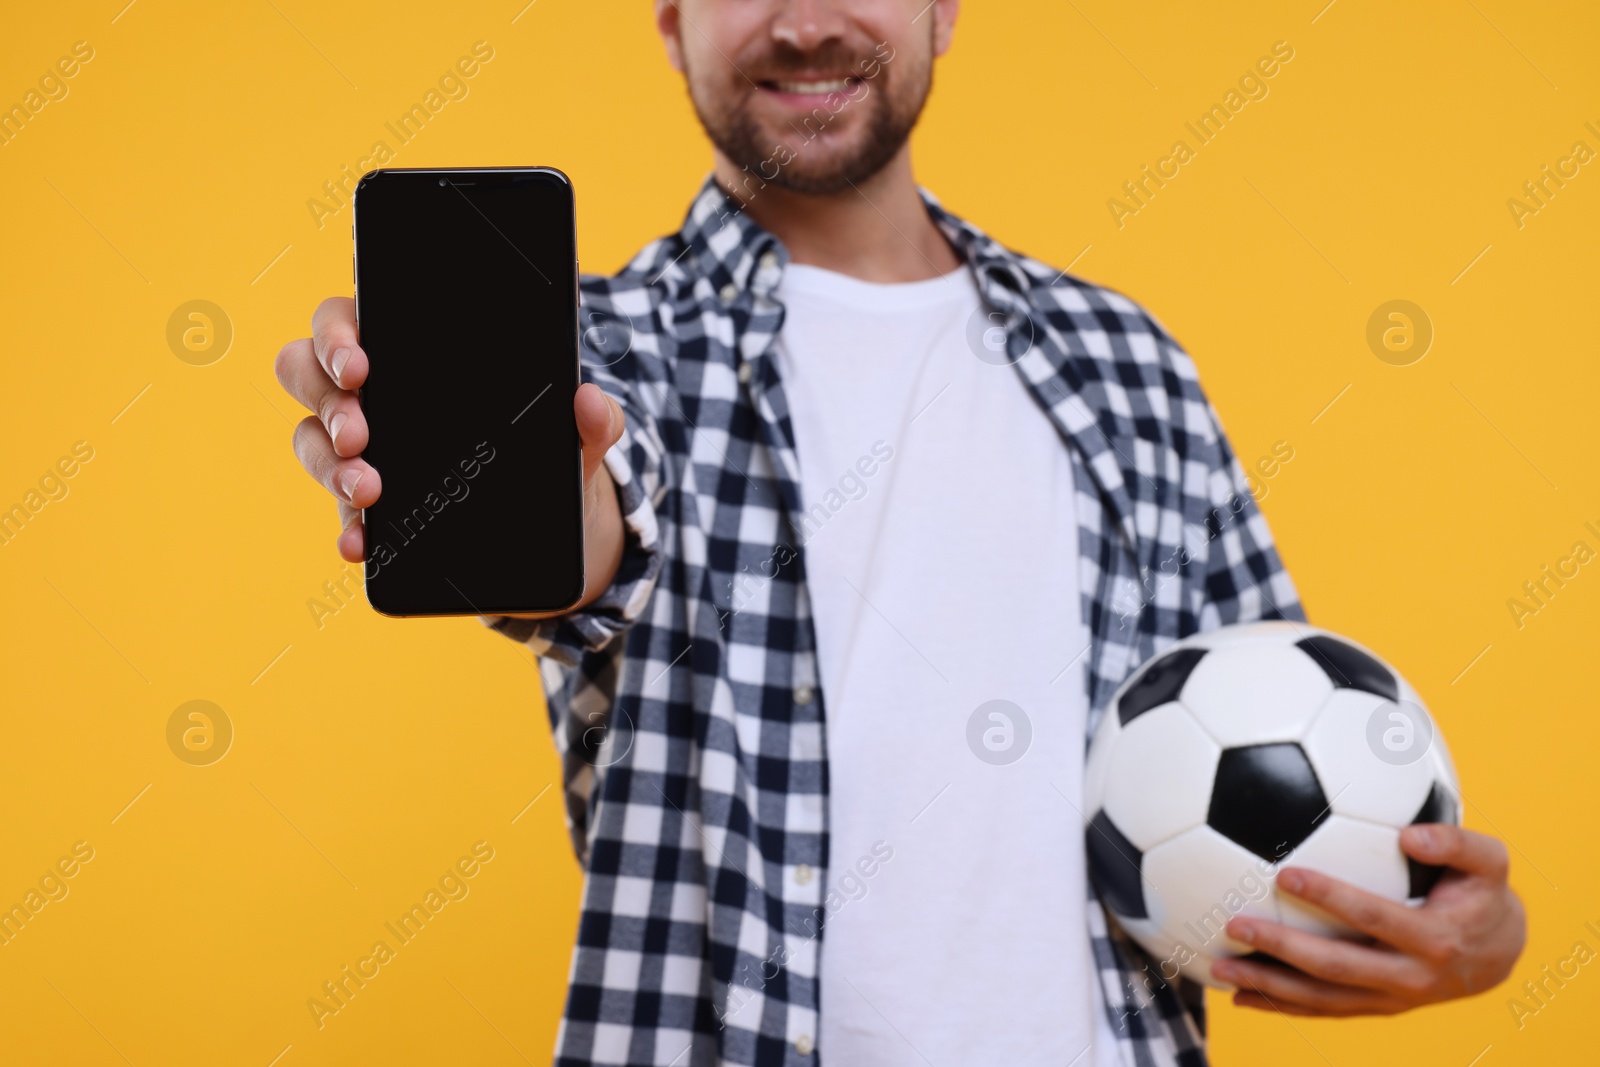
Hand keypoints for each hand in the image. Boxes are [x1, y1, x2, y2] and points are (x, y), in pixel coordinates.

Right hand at [274, 296, 627, 612]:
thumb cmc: (556, 452)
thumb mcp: (582, 437)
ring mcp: (366, 450)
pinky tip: (359, 541)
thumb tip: (590, 401)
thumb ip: (595, 417)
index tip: (361, 362)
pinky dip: (346, 527)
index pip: (350, 318)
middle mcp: (374, 393)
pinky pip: (340, 511)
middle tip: (359, 431)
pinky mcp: (371, 507)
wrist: (560, 535)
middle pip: (308, 371)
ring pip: (311, 440)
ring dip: (328, 463)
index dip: (338, 332)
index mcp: (415, 351)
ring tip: (369, 488)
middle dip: (326, 399)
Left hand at [1211, 823, 1525, 1015]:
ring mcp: (1390, 1000)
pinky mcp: (1375, 1008)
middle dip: (1282, 949)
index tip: (1286, 874)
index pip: (1373, 917)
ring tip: (1220, 967)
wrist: (1500, 954)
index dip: (1331, 897)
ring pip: (1322, 998)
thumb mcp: (1490, 862)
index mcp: (1434, 940)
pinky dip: (1280, 1006)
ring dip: (1269, 986)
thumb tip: (1411, 834)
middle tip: (1234, 925)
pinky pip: (1323, 1010)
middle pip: (1336, 967)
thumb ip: (1457, 842)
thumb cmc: (1482, 893)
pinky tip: (1239, 994)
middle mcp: (1409, 978)